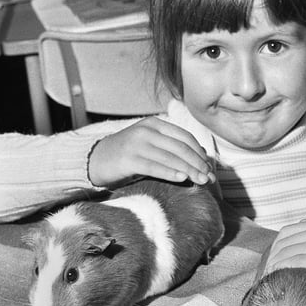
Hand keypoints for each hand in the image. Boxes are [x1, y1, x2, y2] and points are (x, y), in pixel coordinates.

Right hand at [88, 117, 214, 186]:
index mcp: (155, 124)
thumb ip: (172, 147)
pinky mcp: (128, 159)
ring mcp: (137, 144)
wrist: (95, 159)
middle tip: (210, 178)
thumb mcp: (151, 145)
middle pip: (181, 148)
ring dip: (190, 171)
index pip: (185, 137)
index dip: (200, 153)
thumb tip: (201, 157)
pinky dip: (171, 172)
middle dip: (198, 164)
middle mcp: (147, 131)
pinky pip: (155, 167)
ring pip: (171, 158)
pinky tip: (183, 179)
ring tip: (202, 182)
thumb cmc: (129, 155)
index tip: (210, 168)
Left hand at [265, 213, 305, 299]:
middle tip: (266, 280)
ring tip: (269, 286)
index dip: (275, 251)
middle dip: (270, 262)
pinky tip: (280, 284)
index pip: (287, 233)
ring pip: (286, 253)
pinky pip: (296, 264)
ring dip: (273, 270)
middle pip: (282, 243)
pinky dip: (282, 273)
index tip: (271, 268)